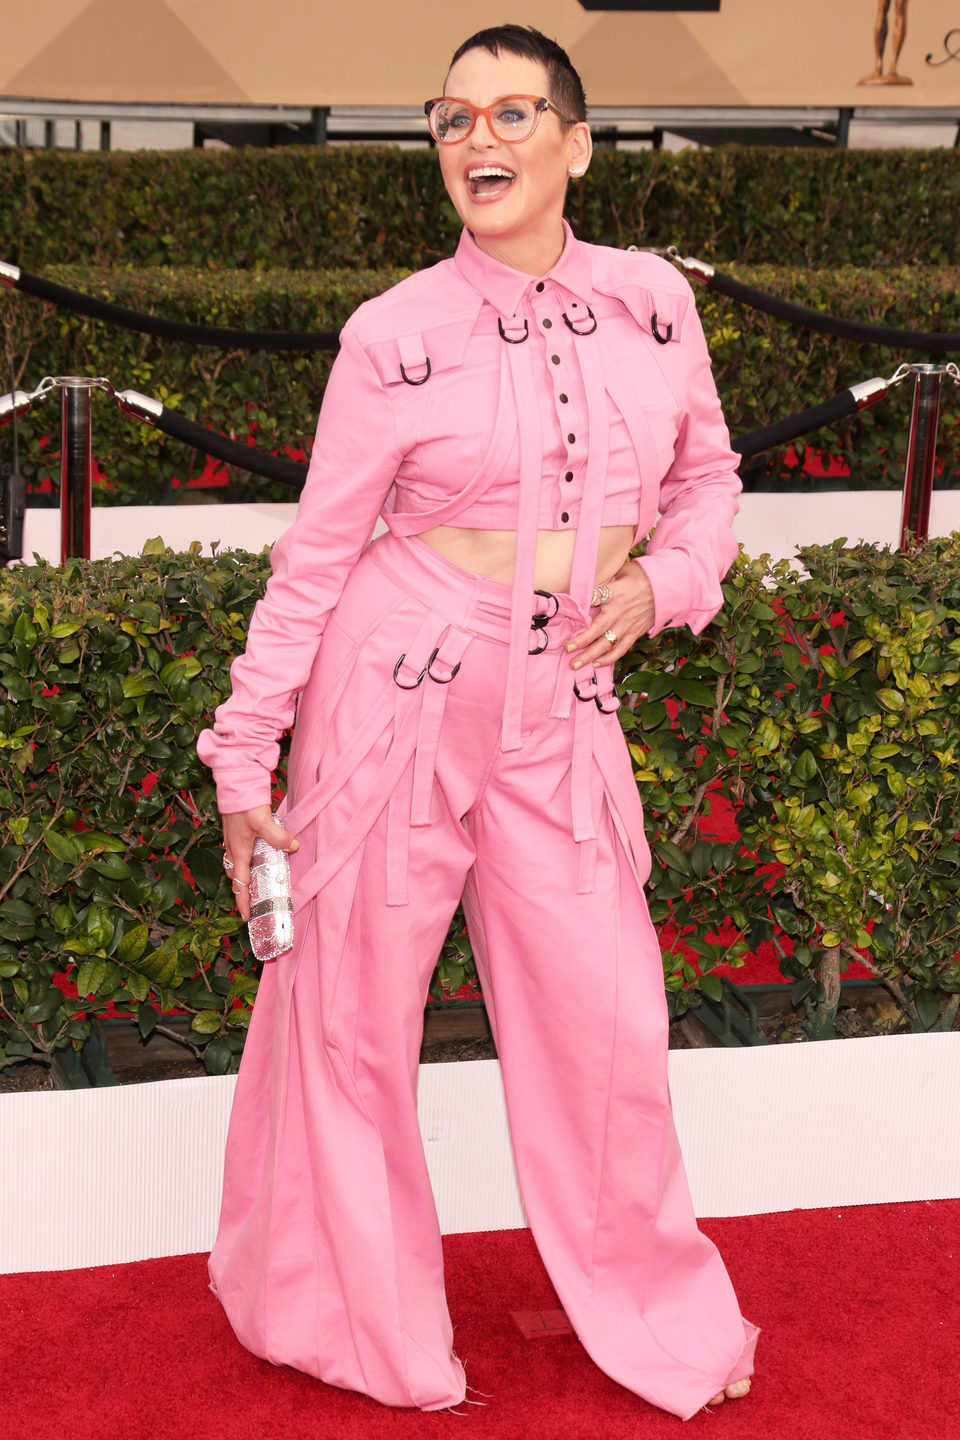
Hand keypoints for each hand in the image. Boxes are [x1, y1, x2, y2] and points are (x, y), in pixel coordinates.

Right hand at [221, 805, 297, 921]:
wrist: (235, 783)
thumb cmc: (244, 804)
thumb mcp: (263, 822)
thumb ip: (278, 837)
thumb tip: (292, 847)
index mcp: (238, 851)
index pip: (240, 883)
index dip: (242, 901)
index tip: (246, 916)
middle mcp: (233, 848)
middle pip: (236, 876)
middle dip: (242, 890)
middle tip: (252, 901)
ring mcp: (233, 839)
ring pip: (236, 864)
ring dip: (243, 875)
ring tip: (255, 881)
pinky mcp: (236, 830)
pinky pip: (239, 852)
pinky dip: (246, 860)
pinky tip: (258, 854)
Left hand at [566, 559, 655, 669]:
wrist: (667, 588)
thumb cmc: (643, 576)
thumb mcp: (623, 569)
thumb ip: (606, 575)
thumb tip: (589, 574)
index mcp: (614, 592)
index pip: (592, 598)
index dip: (578, 604)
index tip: (566, 610)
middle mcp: (618, 611)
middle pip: (596, 629)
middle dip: (580, 641)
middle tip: (567, 649)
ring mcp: (627, 625)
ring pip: (606, 644)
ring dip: (590, 656)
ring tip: (575, 664)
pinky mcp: (634, 633)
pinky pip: (620, 650)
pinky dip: (608, 659)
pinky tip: (596, 664)